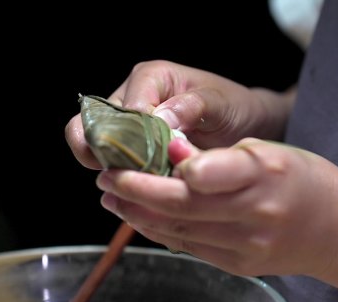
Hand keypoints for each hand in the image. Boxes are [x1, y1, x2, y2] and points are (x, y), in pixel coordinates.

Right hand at [65, 60, 294, 169]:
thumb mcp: (220, 103)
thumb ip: (191, 106)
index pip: (124, 107)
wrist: (244, 126)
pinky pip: (111, 164)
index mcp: (150, 77)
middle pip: (92, 124)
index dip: (132, 135)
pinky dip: (121, 178)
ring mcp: (127, 125)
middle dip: (101, 151)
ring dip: (110, 168)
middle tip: (124, 174)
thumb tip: (159, 119)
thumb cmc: (233, 107)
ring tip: (134, 183)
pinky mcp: (130, 150)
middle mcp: (131, 97)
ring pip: (94, 147)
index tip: (153, 156)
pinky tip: (140, 189)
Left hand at [95, 137, 337, 276]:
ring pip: (177, 231)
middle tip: (106, 176)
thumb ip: (224, 156)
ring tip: (111, 197)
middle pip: (181, 207)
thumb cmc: (306, 182)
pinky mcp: (239, 266)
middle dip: (133, 191)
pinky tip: (142, 217)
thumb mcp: (273, 152)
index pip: (209, 174)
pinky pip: (189, 247)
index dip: (169, 169)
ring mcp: (246, 247)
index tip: (139, 158)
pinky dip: (160, 231)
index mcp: (266, 174)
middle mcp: (255, 214)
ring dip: (137, 214)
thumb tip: (173, 157)